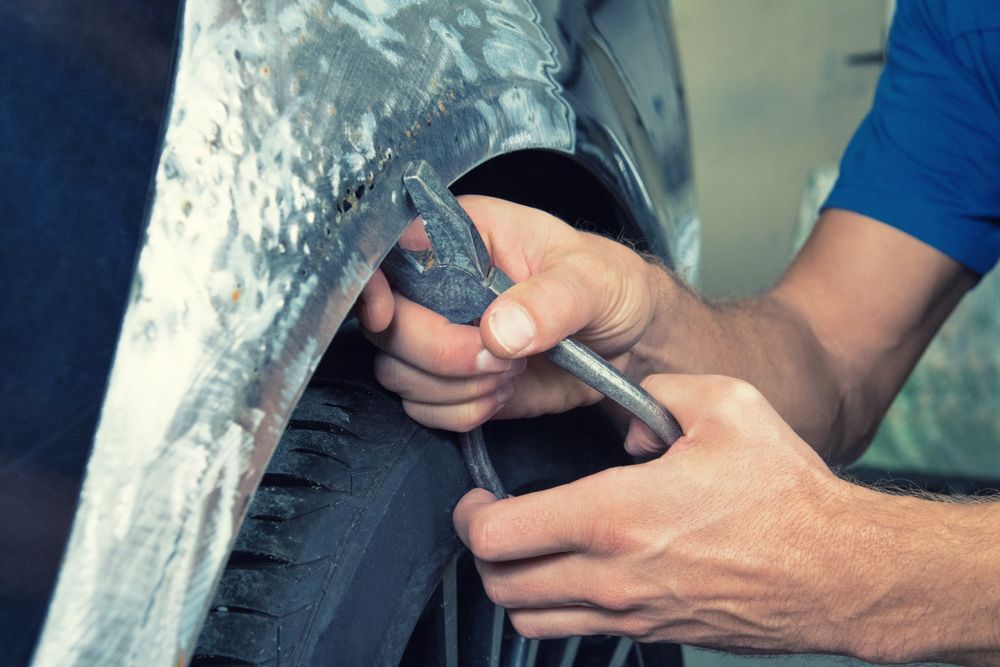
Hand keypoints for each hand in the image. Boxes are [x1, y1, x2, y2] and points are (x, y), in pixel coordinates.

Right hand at [356, 195, 663, 430]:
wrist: (631, 341)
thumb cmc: (612, 287)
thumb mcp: (593, 279)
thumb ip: (550, 300)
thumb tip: (500, 328)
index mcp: (460, 235)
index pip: (387, 253)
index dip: (372, 286)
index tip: (385, 314)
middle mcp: (437, 283)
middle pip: (387, 325)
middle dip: (440, 353)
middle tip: (499, 357)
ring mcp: (440, 334)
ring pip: (398, 372)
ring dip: (455, 388)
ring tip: (511, 371)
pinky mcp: (452, 381)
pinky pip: (424, 408)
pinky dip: (462, 412)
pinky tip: (503, 392)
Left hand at [452, 374, 861, 654]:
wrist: (840, 572)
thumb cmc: (787, 493)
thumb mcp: (727, 405)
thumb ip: (660, 392)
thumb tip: (626, 413)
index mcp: (616, 514)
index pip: (499, 534)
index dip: (472, 514)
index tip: (477, 497)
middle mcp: (611, 575)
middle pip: (500, 584)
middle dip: (483, 550)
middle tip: (493, 520)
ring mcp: (630, 614)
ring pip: (528, 619)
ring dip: (514, 584)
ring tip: (527, 548)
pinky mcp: (652, 634)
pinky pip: (575, 631)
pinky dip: (555, 607)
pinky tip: (574, 571)